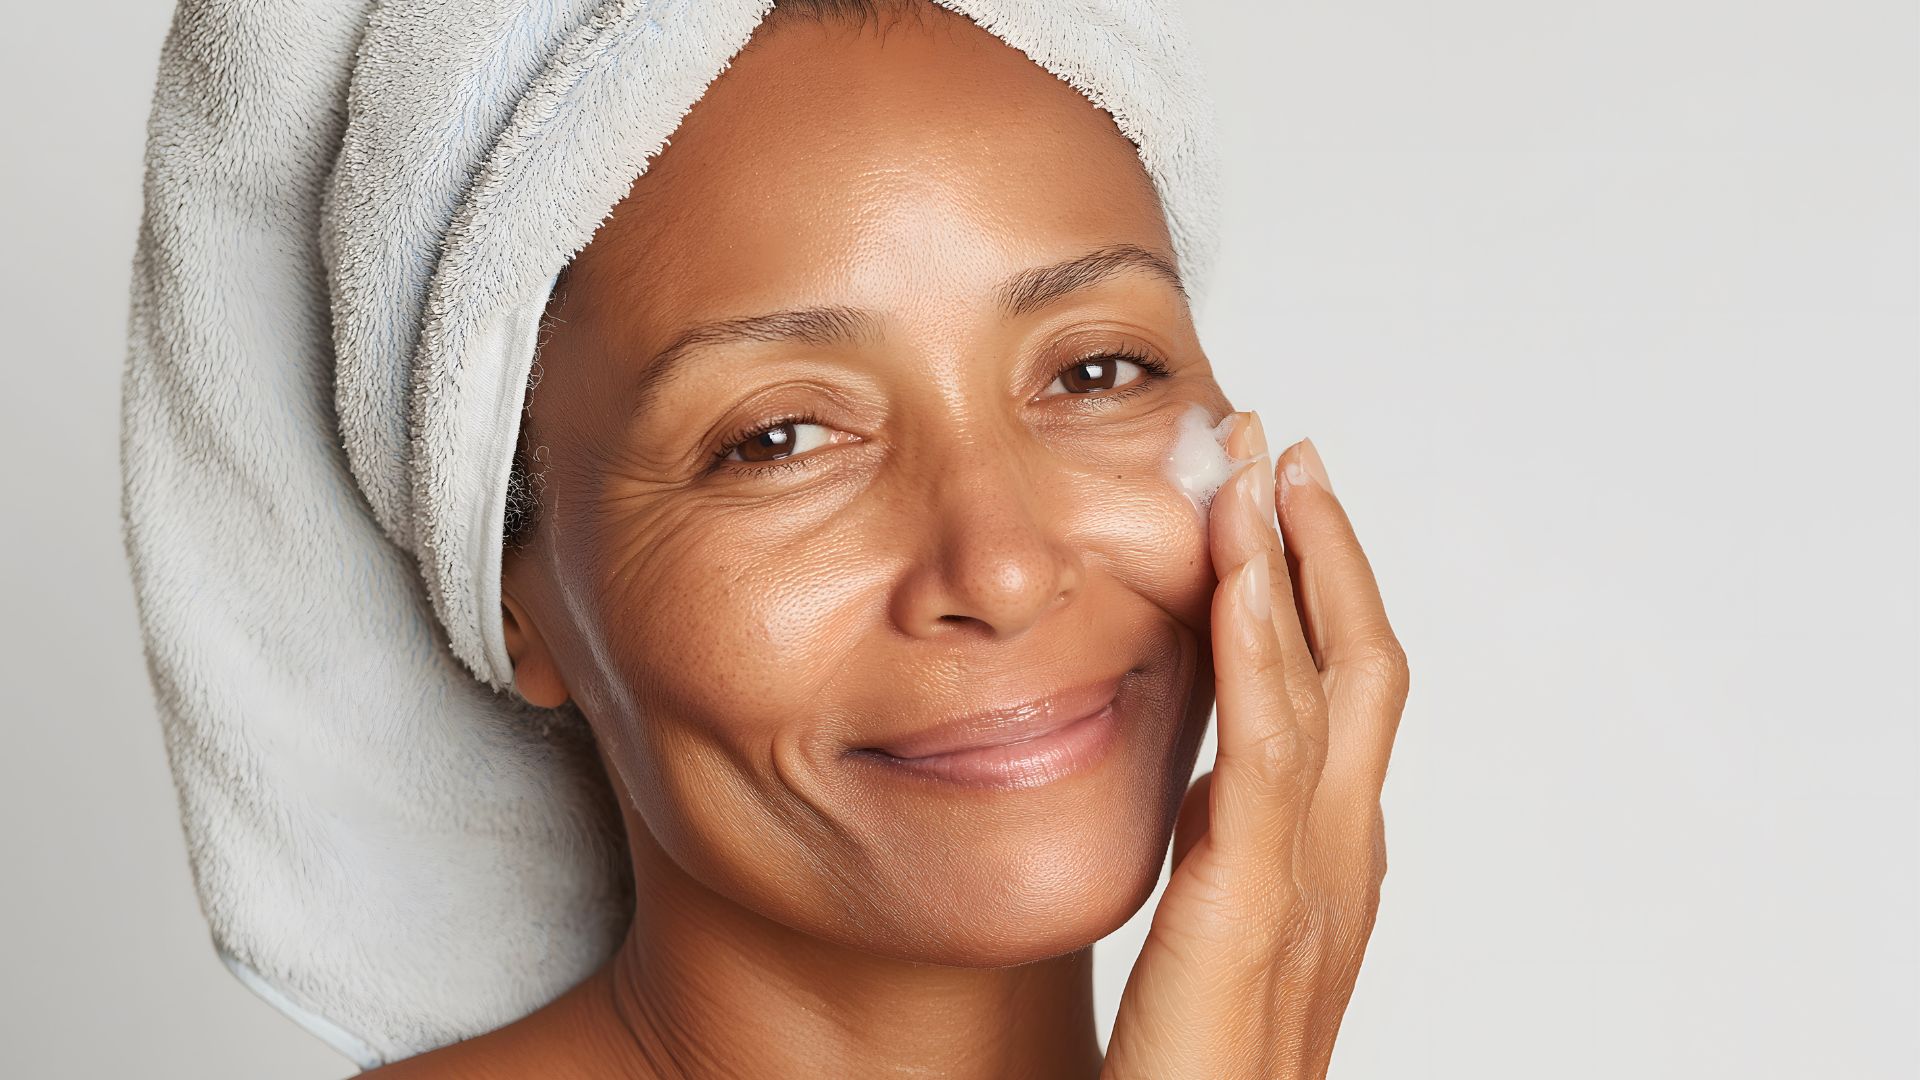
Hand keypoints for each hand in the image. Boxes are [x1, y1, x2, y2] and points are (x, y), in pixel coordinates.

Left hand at [1102, 413, 1409, 1078]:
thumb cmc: (1197, 1069)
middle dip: (1324, 544)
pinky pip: (1268, 759)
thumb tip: (1206, 782)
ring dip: (1294, 562)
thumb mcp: (1217, 930)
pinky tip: (1235, 576)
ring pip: (1329, 686)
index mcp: (1328, 859)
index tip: (1281, 498)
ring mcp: (1313, 885)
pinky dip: (1261, 653)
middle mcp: (1340, 860)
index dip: (1321, 585)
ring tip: (1260, 466)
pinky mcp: (1252, 915)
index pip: (1343, 690)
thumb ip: (1227, 853)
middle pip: (1362, 662)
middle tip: (1284, 445)